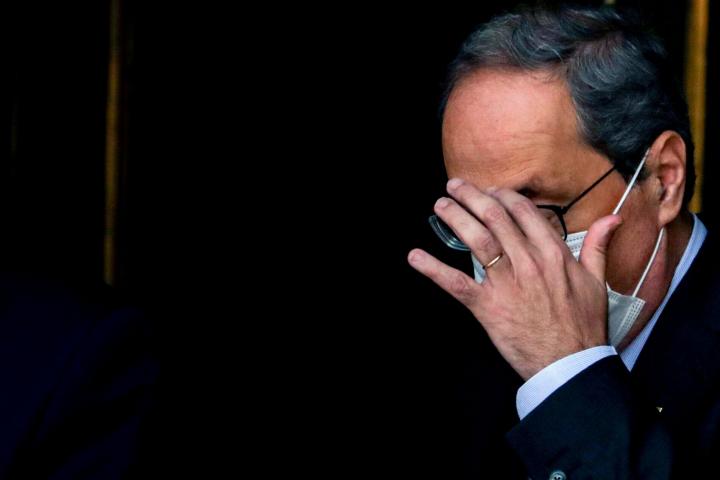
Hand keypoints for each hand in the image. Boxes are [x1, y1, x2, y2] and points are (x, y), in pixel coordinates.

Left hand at [408, 178, 622, 379]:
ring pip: (476, 240)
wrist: (570, 364)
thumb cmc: (583, 325)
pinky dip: (433, 269)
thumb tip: (612, 218)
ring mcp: (506, 284)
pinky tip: (415, 256)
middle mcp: (528, 262)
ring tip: (440, 205)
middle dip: (471, 196)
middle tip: (455, 185)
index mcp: (553, 254)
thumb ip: (598, 246)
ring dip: (455, 218)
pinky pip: (456, 283)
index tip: (490, 190)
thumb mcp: (597, 282)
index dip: (502, 196)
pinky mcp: (488, 306)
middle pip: (495, 218)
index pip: (523, 212)